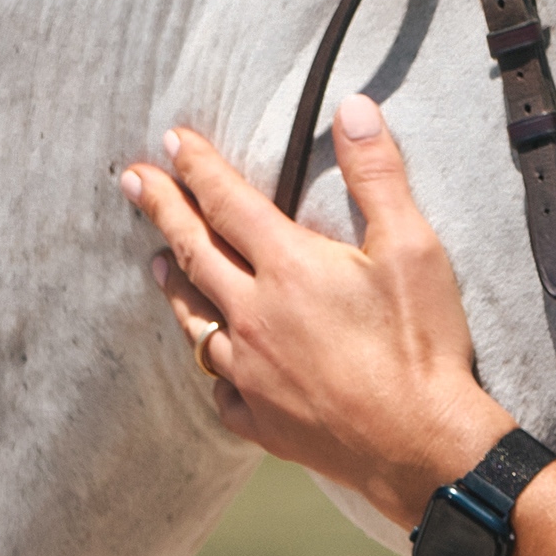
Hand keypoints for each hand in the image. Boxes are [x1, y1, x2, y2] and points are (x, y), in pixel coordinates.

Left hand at [119, 96, 506, 522]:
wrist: (424, 447)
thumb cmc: (423, 345)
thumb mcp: (412, 247)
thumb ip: (377, 175)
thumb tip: (351, 108)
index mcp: (288, 267)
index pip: (227, 202)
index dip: (197, 167)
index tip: (170, 141)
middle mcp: (255, 316)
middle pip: (194, 252)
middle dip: (161, 210)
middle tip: (131, 180)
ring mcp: (252, 373)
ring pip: (194, 321)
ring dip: (174, 286)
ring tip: (157, 263)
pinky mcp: (261, 421)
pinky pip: (220, 387)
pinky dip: (214, 364)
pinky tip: (215, 358)